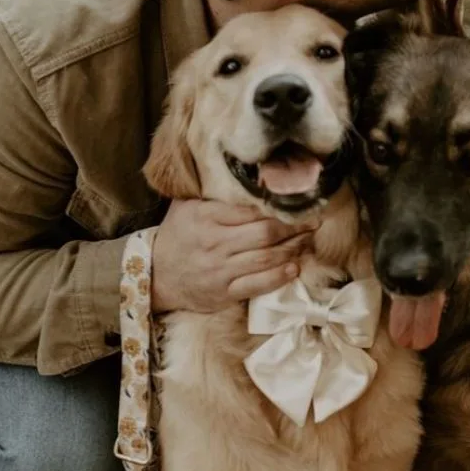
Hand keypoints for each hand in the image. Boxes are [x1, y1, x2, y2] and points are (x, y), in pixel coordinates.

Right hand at [150, 199, 316, 313]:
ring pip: (266, 259)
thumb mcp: (186, 206)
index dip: (278, 207)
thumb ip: (211, 192)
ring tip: (308, 240)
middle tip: (314, 220)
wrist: (156, 275)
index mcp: (205, 218)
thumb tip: (247, 178)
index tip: (298, 203)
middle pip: (265, 234)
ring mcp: (220, 270)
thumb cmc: (177, 235)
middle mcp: (214, 244)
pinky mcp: (224, 293)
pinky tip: (294, 267)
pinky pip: (258, 285)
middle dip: (295, 227)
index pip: (250, 211)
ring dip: (293, 249)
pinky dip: (279, 276)